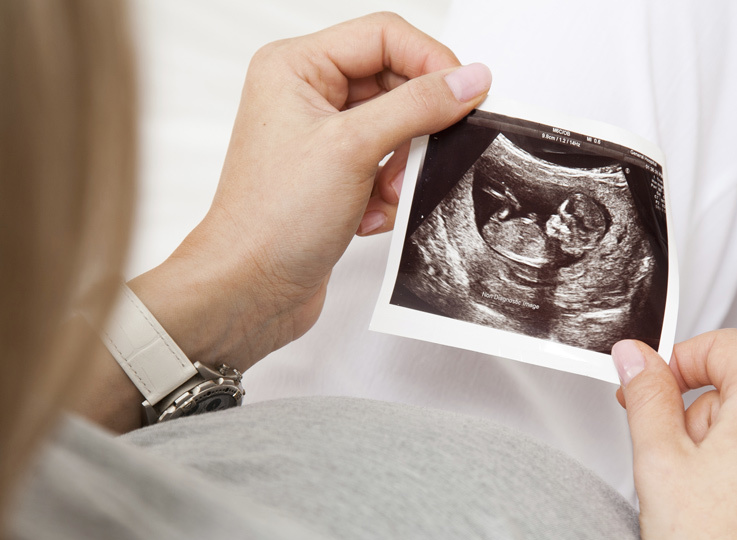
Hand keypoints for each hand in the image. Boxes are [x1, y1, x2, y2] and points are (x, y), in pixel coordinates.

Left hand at [136, 13, 490, 370]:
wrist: (249, 289)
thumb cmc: (273, 219)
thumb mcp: (354, 148)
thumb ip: (418, 106)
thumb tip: (470, 80)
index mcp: (296, 67)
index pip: (385, 36)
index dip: (431, 62)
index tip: (466, 95)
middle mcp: (307, 96)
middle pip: (396, 84)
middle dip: (416, 127)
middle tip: (423, 156)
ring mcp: (322, 139)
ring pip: (397, 131)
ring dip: (403, 167)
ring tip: (386, 194)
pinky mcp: (336, 178)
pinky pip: (388, 168)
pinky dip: (390, 195)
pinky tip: (368, 217)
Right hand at [612, 330, 736, 539]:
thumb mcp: (659, 463)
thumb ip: (646, 395)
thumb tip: (635, 355)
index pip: (725, 346)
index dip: (679, 360)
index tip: (649, 389)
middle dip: (699, 420)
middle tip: (670, 470)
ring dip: (727, 456)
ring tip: (699, 510)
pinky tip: (728, 532)